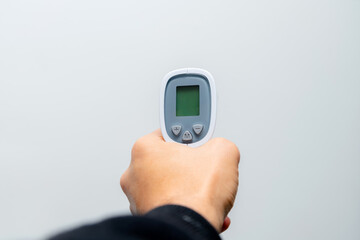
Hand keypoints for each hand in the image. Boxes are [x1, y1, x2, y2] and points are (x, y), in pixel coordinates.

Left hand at [120, 129, 239, 231]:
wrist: (188, 229)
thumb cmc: (193, 196)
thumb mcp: (222, 152)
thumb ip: (220, 144)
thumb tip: (221, 149)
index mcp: (144, 149)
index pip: (169, 133)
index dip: (190, 137)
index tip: (200, 141)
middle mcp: (134, 172)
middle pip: (170, 161)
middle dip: (190, 166)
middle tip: (205, 170)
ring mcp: (138, 197)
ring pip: (171, 185)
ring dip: (189, 188)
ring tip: (205, 192)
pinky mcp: (146, 215)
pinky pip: (170, 203)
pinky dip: (186, 205)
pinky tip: (201, 207)